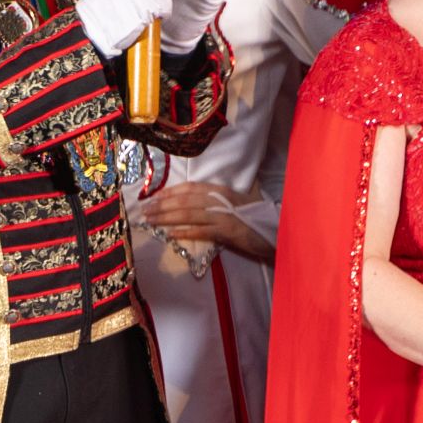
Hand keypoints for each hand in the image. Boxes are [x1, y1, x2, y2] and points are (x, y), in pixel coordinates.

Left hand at [132, 180, 272, 260]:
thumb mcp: (240, 200)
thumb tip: (203, 196)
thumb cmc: (258, 216)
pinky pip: (201, 231)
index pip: (191, 188)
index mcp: (222, 190)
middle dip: (163, 205)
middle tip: (145, 211)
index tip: (154, 197)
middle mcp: (220, 200)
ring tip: (152, 221)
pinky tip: (171, 235)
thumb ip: (223, 197)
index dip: (170, 192)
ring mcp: (223, 215)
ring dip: (167, 217)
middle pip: (185, 200)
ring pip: (189, 214)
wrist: (278, 230)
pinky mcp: (227, 231)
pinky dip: (185, 232)